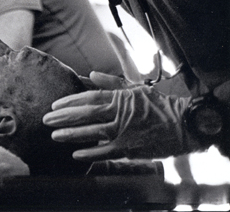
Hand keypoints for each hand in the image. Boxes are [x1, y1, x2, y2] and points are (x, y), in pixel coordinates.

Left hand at [42, 72, 199, 160]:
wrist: (183, 125)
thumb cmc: (158, 105)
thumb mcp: (136, 88)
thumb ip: (112, 82)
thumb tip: (91, 74)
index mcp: (120, 98)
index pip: (89, 98)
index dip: (70, 101)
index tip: (55, 105)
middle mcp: (119, 115)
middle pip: (86, 115)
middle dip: (63, 117)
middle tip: (46, 119)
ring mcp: (123, 133)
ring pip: (92, 133)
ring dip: (71, 135)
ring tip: (54, 135)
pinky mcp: (129, 149)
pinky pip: (105, 152)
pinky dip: (90, 153)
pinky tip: (74, 154)